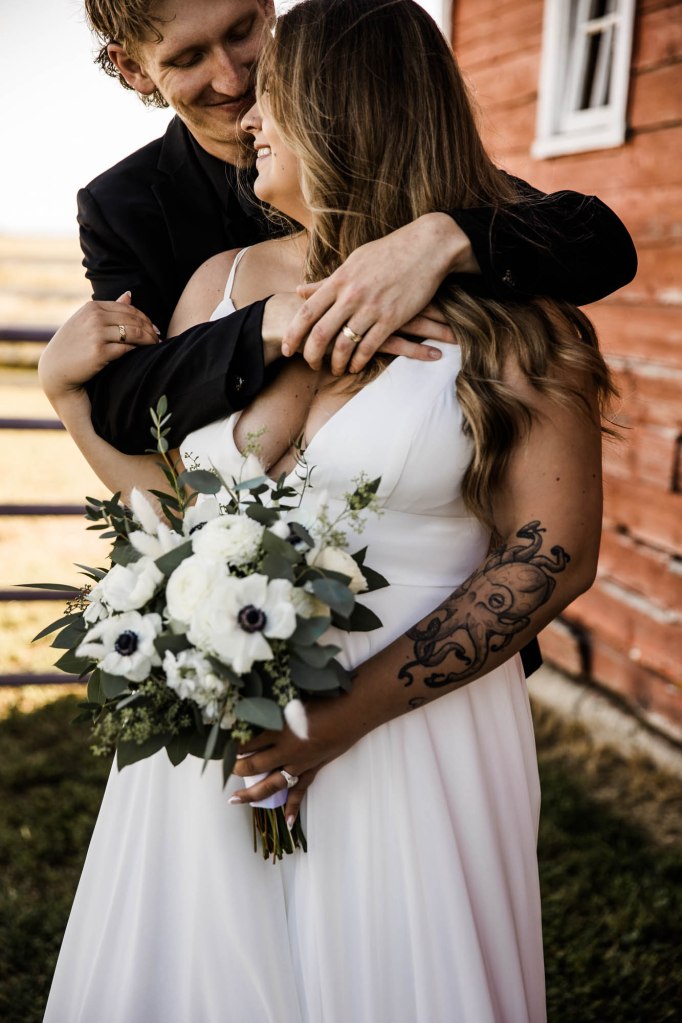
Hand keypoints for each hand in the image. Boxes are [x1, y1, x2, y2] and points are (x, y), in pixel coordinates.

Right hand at [38, 294, 158, 400]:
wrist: (56, 370)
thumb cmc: (74, 346)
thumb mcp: (87, 322)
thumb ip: (109, 309)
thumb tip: (129, 294)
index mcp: (92, 307)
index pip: (128, 309)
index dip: (145, 318)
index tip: (155, 328)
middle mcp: (94, 317)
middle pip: (134, 320)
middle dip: (150, 329)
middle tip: (159, 338)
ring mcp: (96, 334)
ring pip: (134, 333)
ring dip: (149, 340)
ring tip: (156, 346)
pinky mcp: (99, 351)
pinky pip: (127, 348)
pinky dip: (139, 351)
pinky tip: (144, 355)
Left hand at [229, 696, 366, 824]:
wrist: (352, 710)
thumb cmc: (324, 698)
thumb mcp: (292, 698)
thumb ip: (273, 707)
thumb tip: (253, 709)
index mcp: (279, 729)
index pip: (248, 742)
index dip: (233, 746)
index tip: (221, 746)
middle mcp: (286, 750)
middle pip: (255, 765)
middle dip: (237, 769)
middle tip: (226, 769)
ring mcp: (300, 763)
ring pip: (271, 784)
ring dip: (252, 793)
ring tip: (234, 800)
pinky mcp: (312, 769)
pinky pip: (301, 791)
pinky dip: (294, 806)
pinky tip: (288, 822)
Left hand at [281, 213, 477, 374]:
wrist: (426, 247)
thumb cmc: (389, 253)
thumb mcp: (353, 263)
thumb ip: (326, 282)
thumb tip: (300, 290)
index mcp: (339, 280)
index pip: (307, 312)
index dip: (293, 334)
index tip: (287, 350)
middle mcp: (351, 295)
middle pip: (320, 333)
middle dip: (311, 355)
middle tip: (310, 365)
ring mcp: (371, 308)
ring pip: (344, 345)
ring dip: (336, 362)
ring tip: (335, 369)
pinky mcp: (391, 318)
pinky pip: (369, 347)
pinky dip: (359, 361)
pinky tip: (356, 367)